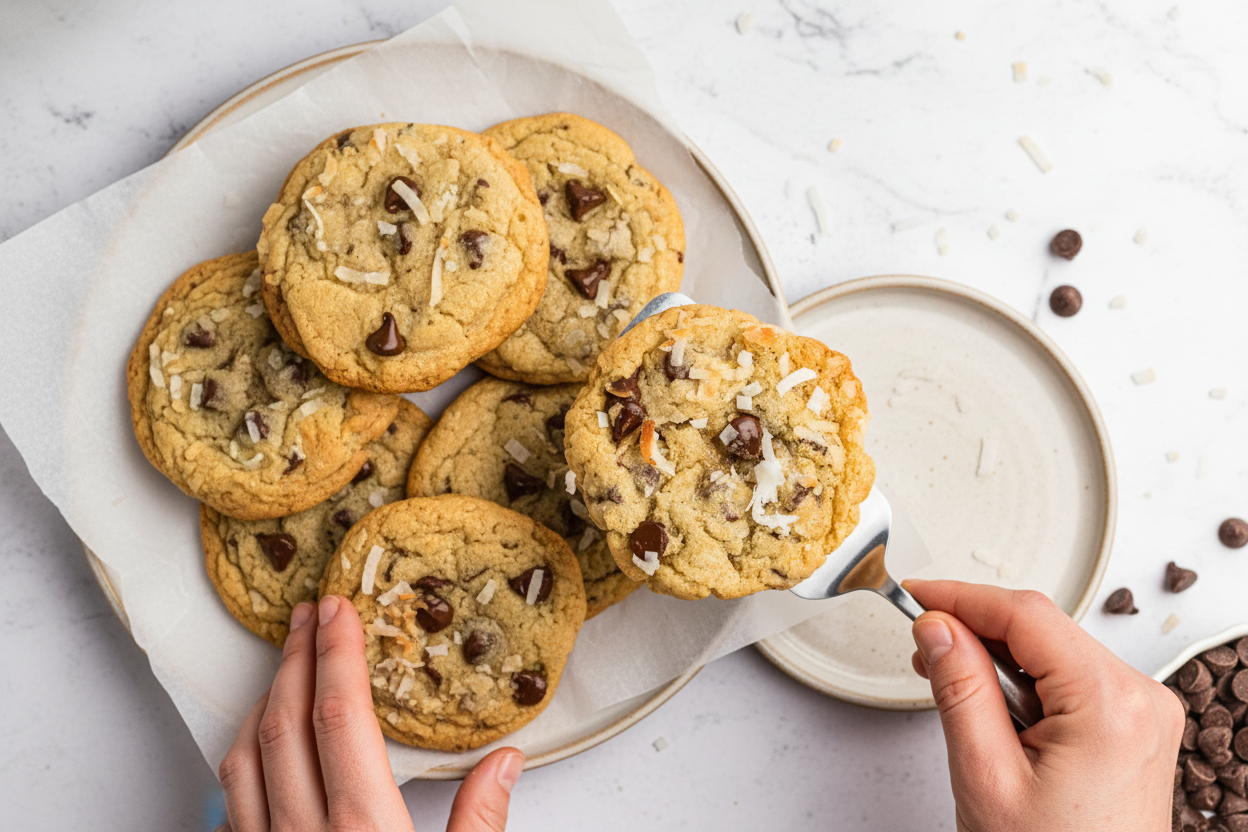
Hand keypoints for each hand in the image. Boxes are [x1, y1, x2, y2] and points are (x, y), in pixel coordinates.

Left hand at [217, 595, 523, 831]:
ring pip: (244, 760)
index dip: (336, 653)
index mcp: (364, 826)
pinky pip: (229, 804)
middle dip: (297, 659)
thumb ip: (480, 820)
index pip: (341, 715)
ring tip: (284, 670)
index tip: (338, 611)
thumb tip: (505, 761)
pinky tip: (260, 749)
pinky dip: (242, 760)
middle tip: (307, 617)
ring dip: (263, 703)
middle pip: (285, 723)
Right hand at [904, 579, 1183, 831]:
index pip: (1025, 614)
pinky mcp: (1136, 726)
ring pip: (1054, 648)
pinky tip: (993, 704)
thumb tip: (938, 627)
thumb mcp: (986, 775)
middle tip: (922, 644)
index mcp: (1109, 704)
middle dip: (976, 628)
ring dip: (999, 656)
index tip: (917, 596)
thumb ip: (960, 689)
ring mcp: (1144, 712)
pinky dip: (1027, 680)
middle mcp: (1140, 699)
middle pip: (1042, 626)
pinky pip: (1072, 677)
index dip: (962, 597)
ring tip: (952, 683)